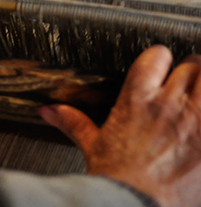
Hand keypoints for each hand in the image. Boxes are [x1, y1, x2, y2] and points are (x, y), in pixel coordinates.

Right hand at [40, 46, 200, 206]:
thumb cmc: (118, 180)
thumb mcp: (92, 147)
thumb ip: (74, 123)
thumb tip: (51, 111)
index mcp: (137, 99)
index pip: (158, 55)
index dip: (162, 61)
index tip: (163, 71)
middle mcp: (169, 103)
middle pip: (193, 64)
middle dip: (191, 73)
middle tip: (189, 88)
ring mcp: (198, 119)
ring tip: (200, 101)